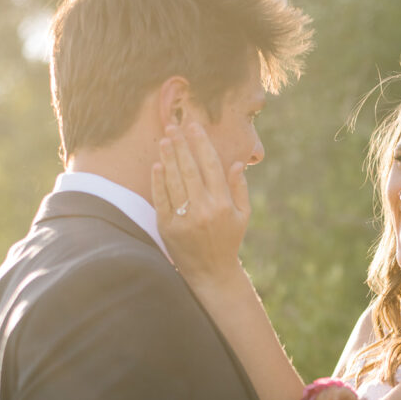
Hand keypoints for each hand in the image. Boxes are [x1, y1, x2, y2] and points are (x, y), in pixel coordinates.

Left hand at [152, 123, 249, 287]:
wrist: (211, 273)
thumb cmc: (228, 241)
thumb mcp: (242, 216)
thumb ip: (240, 189)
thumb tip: (236, 164)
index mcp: (223, 203)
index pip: (211, 165)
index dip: (201, 143)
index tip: (194, 127)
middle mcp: (204, 209)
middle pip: (190, 169)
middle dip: (181, 145)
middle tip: (173, 126)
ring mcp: (185, 218)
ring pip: (175, 181)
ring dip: (169, 158)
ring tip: (164, 140)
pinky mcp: (168, 227)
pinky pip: (161, 199)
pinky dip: (159, 181)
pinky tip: (157, 166)